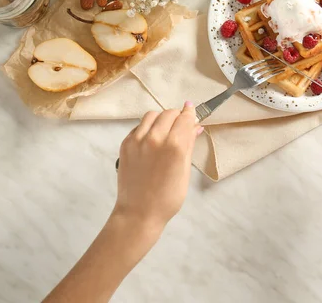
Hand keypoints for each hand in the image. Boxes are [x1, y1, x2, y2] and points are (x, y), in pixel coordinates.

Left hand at [115, 102, 202, 230]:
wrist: (139, 212)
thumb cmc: (167, 197)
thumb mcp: (185, 171)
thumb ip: (189, 145)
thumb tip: (195, 127)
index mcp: (174, 146)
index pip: (184, 118)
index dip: (190, 113)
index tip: (192, 109)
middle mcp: (155, 138)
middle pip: (169, 113)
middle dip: (177, 116)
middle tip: (181, 124)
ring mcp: (137, 140)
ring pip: (152, 115)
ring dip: (162, 118)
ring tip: (166, 129)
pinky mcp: (125, 144)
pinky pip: (139, 126)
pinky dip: (148, 127)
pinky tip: (153, 138)